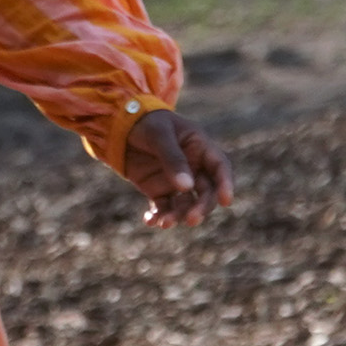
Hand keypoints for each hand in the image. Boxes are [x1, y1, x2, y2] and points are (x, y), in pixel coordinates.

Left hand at [121, 110, 233, 227]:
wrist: (119, 124)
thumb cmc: (146, 122)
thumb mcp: (159, 135)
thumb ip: (173, 159)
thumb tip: (187, 188)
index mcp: (200, 147)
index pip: (220, 167)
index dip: (225, 184)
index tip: (226, 200)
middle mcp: (193, 167)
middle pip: (206, 192)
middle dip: (201, 207)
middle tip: (191, 220)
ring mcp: (176, 180)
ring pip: (185, 204)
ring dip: (178, 215)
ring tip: (164, 223)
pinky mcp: (158, 190)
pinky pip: (163, 207)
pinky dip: (158, 216)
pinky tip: (150, 221)